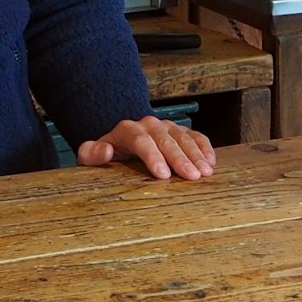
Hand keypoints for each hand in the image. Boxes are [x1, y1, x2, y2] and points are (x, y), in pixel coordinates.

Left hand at [75, 116, 215, 180]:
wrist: (120, 142)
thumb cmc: (107, 153)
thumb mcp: (90, 155)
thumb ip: (92, 153)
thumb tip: (106, 152)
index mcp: (127, 130)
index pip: (141, 140)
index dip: (153, 156)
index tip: (163, 175)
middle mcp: (149, 124)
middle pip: (166, 140)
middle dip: (180, 158)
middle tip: (192, 177)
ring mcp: (167, 127)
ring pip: (183, 137)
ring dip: (196, 155)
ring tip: (205, 172)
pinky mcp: (180, 132)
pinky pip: (196, 136)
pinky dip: (205, 148)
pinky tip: (211, 162)